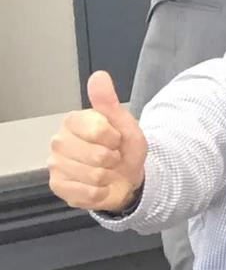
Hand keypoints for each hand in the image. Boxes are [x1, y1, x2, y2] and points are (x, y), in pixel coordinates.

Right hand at [49, 71, 146, 213]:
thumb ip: (109, 102)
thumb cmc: (123, 148)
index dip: (115, 139)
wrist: (126, 176)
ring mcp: (56, 164)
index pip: (97, 131)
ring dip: (109, 177)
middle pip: (96, 156)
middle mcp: (58, 141)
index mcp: (73, 121)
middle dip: (113, 159)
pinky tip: (99, 186)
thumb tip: (99, 76)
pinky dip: (101, 192)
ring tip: (106, 171)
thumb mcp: (125, 124)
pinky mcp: (58, 186)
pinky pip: (88, 193)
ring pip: (93, 176)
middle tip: (111, 158)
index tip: (116, 140)